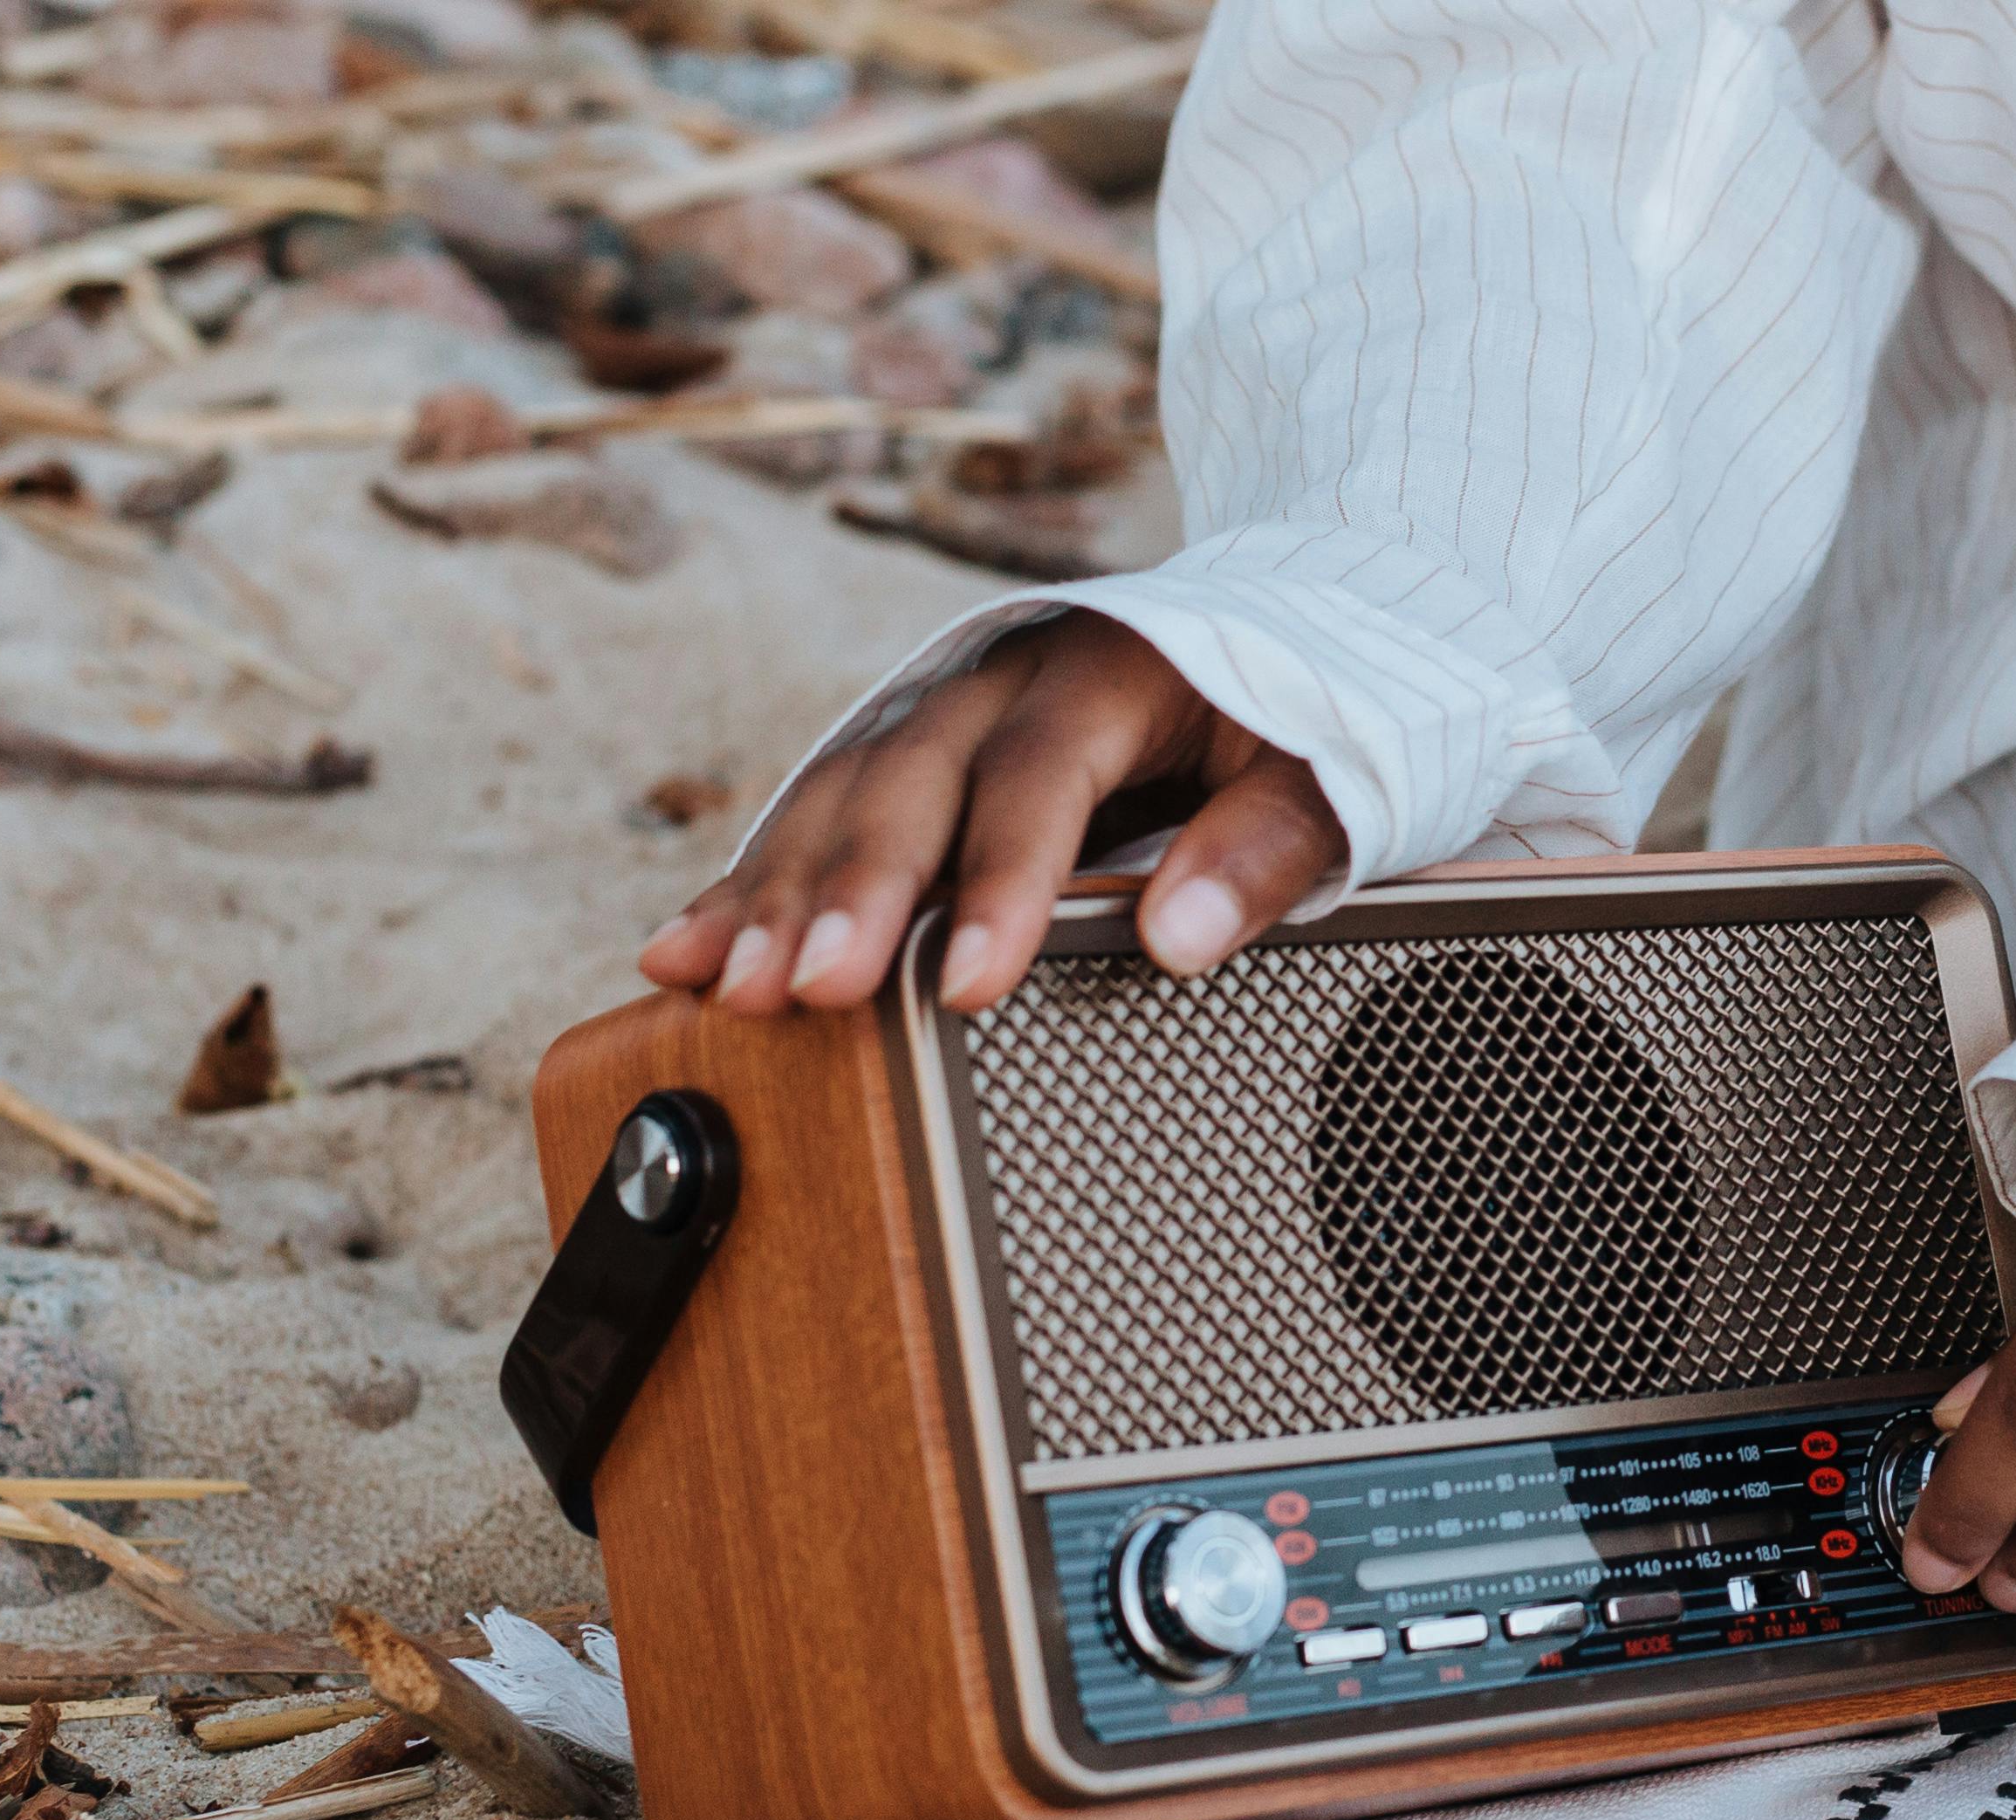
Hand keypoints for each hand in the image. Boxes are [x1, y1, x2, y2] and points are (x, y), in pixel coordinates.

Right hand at [638, 613, 1346, 1012]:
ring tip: (737, 988)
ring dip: (782, 894)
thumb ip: (1262, 850)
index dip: (997, 883)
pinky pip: (818, 817)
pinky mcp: (910, 755)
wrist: (1272, 632)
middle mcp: (1004, 678)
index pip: (1038, 780)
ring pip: (842, 796)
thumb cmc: (1298, 718)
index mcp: (1107, 672)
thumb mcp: (1327, 773)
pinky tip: (688, 951)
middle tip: (807, 991)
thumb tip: (1178, 936)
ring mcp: (943, 711)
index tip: (968, 982)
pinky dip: (752, 886)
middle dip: (849, 891)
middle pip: (909, 780)